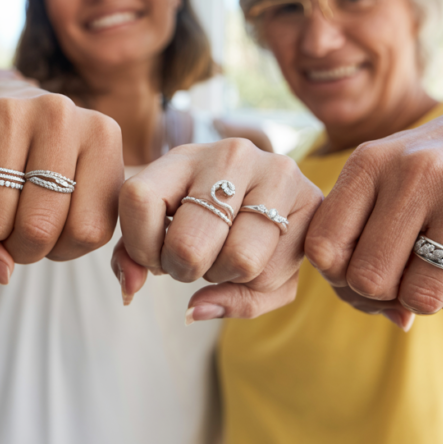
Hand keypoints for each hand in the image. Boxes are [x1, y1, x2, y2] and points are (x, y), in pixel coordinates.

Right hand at [0, 87, 124, 276]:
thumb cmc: (37, 174)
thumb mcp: (65, 208)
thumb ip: (47, 249)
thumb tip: (2, 269)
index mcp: (102, 137)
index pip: (87, 232)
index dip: (61, 249)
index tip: (51, 233)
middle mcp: (60, 114)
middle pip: (38, 227)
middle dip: (20, 247)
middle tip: (16, 230)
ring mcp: (9, 110)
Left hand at [113, 139, 322, 321]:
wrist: (274, 200)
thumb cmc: (207, 223)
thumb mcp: (163, 232)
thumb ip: (133, 260)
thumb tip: (131, 288)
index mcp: (181, 156)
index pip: (139, 199)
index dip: (140, 246)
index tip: (154, 256)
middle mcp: (229, 154)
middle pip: (189, 245)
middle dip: (185, 271)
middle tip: (193, 263)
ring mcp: (274, 171)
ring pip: (238, 260)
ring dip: (225, 278)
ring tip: (224, 259)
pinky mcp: (311, 199)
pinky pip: (272, 271)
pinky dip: (257, 286)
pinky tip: (256, 262)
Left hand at [304, 104, 442, 326]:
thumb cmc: (426, 175)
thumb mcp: (379, 182)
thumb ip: (355, 243)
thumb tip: (386, 314)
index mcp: (371, 162)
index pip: (323, 248)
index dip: (335, 275)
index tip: (356, 268)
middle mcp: (417, 170)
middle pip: (370, 280)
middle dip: (382, 292)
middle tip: (401, 276)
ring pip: (422, 298)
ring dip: (426, 299)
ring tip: (436, 270)